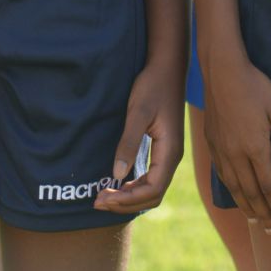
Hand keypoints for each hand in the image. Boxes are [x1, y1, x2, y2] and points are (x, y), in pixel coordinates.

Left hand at [92, 59, 184, 214]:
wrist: (167, 67)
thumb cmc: (153, 86)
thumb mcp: (138, 112)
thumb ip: (129, 142)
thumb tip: (117, 174)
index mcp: (170, 152)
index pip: (152, 190)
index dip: (128, 199)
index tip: (103, 196)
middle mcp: (172, 158)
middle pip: (152, 195)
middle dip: (126, 202)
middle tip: (98, 200)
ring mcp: (169, 154)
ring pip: (152, 189)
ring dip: (129, 196)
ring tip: (105, 195)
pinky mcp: (163, 149)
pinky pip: (151, 178)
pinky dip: (134, 186)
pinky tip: (119, 183)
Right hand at [202, 57, 270, 234]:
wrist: (222, 69)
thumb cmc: (255, 86)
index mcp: (255, 148)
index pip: (269, 186)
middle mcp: (236, 154)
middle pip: (250, 192)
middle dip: (262, 213)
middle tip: (270, 231)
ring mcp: (221, 149)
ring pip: (233, 186)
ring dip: (245, 205)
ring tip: (254, 219)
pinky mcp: (211, 141)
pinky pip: (221, 174)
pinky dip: (229, 189)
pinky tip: (233, 192)